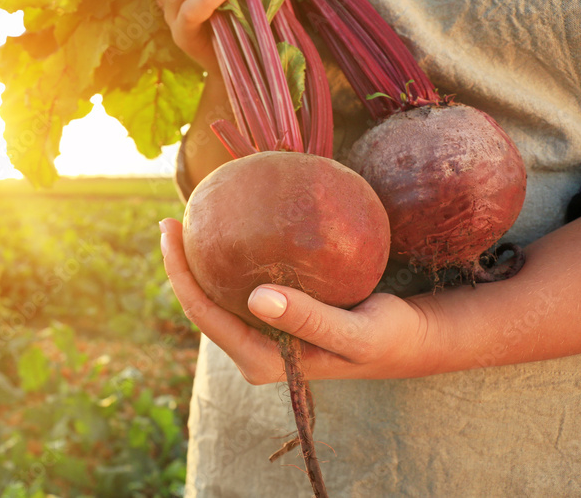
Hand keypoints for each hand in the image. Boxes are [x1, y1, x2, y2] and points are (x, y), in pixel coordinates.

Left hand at [159, 217, 443, 383]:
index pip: (205, 316)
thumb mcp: (356, 333)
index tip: (171, 229)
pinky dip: (230, 256)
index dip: (180, 275)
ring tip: (190, 218)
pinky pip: (239, 283)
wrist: (410, 339)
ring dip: (200, 260)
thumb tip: (257, 298)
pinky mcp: (274, 316)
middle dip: (180, 265)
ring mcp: (262, 334)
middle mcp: (254, 350)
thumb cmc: (385, 337)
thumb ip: (310, 320)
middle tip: (171, 219)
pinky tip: (230, 223)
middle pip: (201, 304)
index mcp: (261, 361)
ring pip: (217, 294)